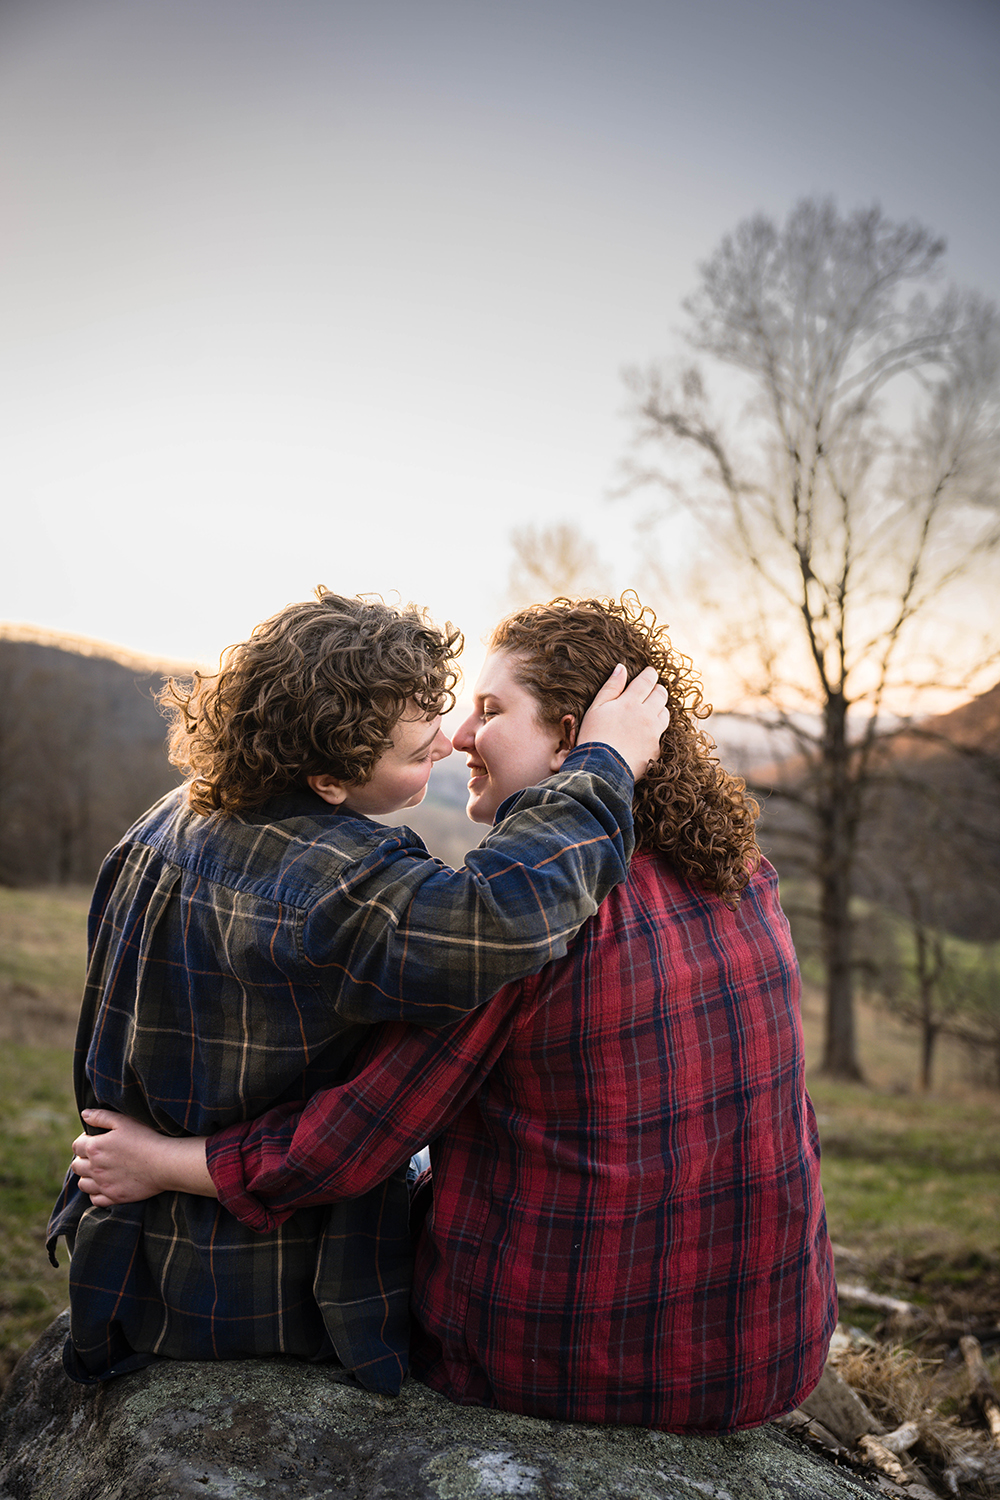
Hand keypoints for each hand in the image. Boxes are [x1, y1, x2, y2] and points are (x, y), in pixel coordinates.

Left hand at [71, 1108, 214, 1204]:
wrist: (165, 1163)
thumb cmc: (146, 1138)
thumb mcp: (124, 1121)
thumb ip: (101, 1116)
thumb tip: (84, 1114)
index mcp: (95, 1148)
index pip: (77, 1146)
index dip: (83, 1141)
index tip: (95, 1140)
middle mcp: (95, 1168)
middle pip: (76, 1165)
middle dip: (82, 1159)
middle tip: (97, 1156)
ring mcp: (104, 1185)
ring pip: (82, 1184)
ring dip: (87, 1177)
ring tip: (100, 1171)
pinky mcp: (114, 1197)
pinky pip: (94, 1199)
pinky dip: (96, 1193)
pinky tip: (106, 1185)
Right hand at [577, 664, 669, 780]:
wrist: (600, 770)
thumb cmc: (593, 737)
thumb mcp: (596, 708)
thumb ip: (611, 687)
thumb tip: (622, 668)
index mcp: (630, 702)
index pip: (647, 680)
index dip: (650, 674)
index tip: (649, 672)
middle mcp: (646, 715)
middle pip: (661, 694)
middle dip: (657, 689)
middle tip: (649, 691)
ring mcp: (653, 733)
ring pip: (665, 713)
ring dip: (659, 709)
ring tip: (648, 712)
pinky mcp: (656, 749)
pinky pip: (661, 734)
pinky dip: (655, 731)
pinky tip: (643, 734)